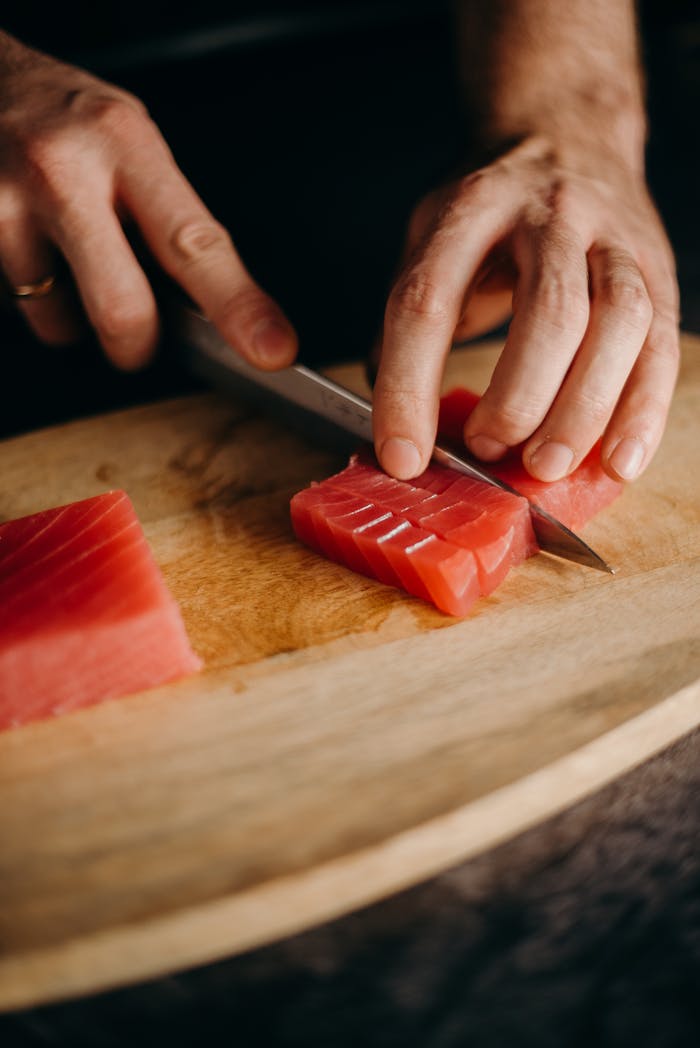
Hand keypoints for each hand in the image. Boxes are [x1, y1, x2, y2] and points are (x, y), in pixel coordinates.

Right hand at [0, 35, 296, 368]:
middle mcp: (62, 173)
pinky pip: (17, 306)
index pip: (194, 244)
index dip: (238, 307)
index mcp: (124, 143)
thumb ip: (170, 219)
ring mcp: (4, 206)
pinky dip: (34, 296)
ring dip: (72, 313)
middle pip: (122, 311)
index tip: (271, 349)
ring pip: (59, 322)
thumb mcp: (131, 142)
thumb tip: (220, 312)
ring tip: (65, 256)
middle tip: (139, 333)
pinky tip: (32, 251)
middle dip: (138, 345)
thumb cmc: (63, 116)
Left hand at [372, 136, 679, 482]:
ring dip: (584, 408)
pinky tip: (617, 462)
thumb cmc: (489, 208)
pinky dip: (643, 411)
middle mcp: (550, 213)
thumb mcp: (431, 237)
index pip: (431, 299)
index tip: (402, 454)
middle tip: (489, 450)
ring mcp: (613, 238)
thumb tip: (395, 419)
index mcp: (472, 207)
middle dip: (519, 397)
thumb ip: (412, 318)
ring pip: (619, 322)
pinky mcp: (656, 268)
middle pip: (549, 309)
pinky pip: (661, 345)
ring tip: (546, 467)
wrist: (568, 132)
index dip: (410, 384)